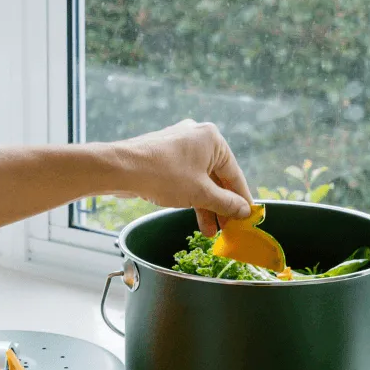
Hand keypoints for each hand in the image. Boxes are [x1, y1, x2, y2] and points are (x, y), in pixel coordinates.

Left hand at [109, 119, 252, 235]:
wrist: (121, 170)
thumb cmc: (164, 176)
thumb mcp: (200, 194)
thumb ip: (225, 203)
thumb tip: (244, 211)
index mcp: (212, 139)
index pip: (234, 174)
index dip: (241, 198)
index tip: (247, 217)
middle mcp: (197, 137)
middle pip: (216, 177)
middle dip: (220, 206)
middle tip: (226, 229)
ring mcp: (178, 145)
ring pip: (199, 180)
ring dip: (205, 206)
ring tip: (209, 231)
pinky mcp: (163, 156)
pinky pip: (184, 177)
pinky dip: (190, 196)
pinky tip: (193, 215)